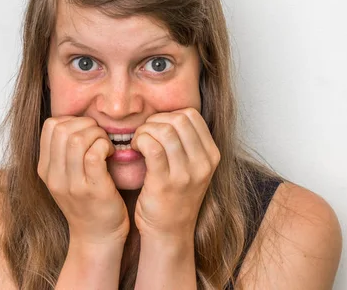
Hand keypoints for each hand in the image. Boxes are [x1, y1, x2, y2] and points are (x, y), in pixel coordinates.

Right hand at [38, 116, 129, 245]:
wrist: (97, 236)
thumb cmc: (87, 202)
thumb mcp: (66, 177)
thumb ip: (64, 152)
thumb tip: (76, 121)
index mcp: (45, 169)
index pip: (50, 126)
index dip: (72, 120)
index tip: (86, 131)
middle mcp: (54, 176)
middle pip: (63, 129)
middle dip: (86, 124)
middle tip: (99, 136)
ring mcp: (72, 184)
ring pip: (77, 139)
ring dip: (97, 135)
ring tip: (106, 145)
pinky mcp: (92, 190)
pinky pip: (94, 154)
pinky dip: (105, 146)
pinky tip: (111, 154)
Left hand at [130, 108, 220, 239]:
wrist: (169, 231)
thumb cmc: (175, 195)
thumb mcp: (192, 167)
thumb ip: (186, 142)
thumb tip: (166, 115)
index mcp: (211, 155)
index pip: (191, 115)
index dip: (169, 115)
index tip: (157, 128)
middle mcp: (203, 163)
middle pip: (179, 119)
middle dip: (156, 121)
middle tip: (145, 134)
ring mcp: (186, 174)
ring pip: (164, 130)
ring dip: (145, 130)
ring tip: (139, 142)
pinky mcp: (165, 182)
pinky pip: (152, 147)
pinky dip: (140, 141)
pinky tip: (135, 149)